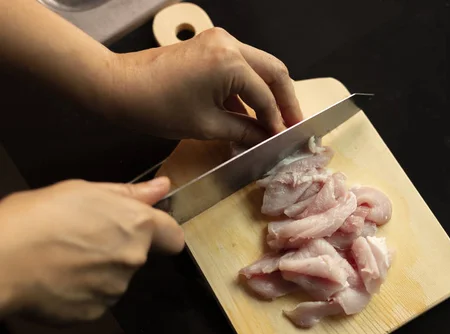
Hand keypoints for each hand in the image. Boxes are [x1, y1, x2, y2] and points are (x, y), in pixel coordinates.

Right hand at [0, 177, 183, 322]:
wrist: (0, 260)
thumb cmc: (38, 217)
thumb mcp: (84, 191)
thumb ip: (130, 193)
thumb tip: (162, 187)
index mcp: (137, 226)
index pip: (174, 237)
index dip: (162, 233)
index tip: (144, 229)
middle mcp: (134, 260)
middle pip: (139, 256)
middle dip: (119, 248)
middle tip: (82, 236)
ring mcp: (114, 290)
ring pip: (116, 279)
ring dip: (99, 270)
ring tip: (63, 257)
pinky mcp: (94, 313)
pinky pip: (95, 300)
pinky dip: (81, 292)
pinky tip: (57, 278)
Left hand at [107, 27, 302, 145]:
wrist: (119, 86)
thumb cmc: (157, 107)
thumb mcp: (207, 125)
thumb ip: (244, 131)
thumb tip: (265, 138)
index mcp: (230, 62)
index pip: (265, 96)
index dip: (277, 121)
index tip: (283, 139)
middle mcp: (229, 44)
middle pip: (273, 71)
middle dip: (285, 100)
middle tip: (293, 124)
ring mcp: (219, 41)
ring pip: (259, 67)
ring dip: (268, 93)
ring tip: (275, 120)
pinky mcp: (210, 46)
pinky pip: (240, 67)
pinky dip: (248, 88)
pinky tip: (250, 112)